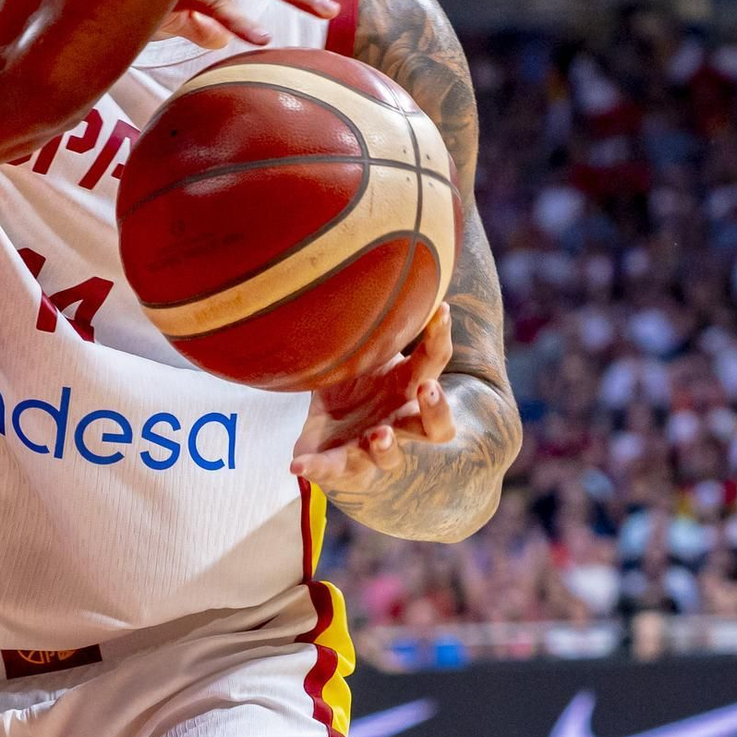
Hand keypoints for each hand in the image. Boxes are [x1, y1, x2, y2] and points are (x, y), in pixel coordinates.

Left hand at [289, 305, 453, 492]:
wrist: (327, 431)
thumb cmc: (354, 383)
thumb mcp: (361, 351)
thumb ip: (368, 324)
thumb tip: (367, 265)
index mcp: (406, 387)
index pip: (434, 362)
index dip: (440, 338)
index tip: (440, 310)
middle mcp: (399, 421)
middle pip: (437, 426)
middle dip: (436, 410)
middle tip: (429, 390)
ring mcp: (374, 447)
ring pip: (391, 456)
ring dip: (386, 447)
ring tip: (378, 435)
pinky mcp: (343, 465)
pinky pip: (332, 470)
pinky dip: (316, 469)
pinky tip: (296, 465)